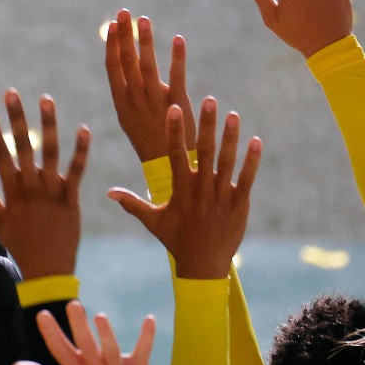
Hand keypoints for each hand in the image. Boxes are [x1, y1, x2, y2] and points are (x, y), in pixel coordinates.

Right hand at [0, 90, 88, 278]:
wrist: (48, 269)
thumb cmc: (20, 246)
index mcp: (11, 191)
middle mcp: (31, 187)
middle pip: (22, 146)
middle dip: (16, 118)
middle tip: (11, 93)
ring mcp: (52, 191)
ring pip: (50, 152)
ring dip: (48, 124)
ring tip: (46, 99)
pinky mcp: (72, 198)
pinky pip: (77, 170)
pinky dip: (81, 150)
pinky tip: (83, 129)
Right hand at [12, 301, 154, 364]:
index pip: (60, 350)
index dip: (51, 332)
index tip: (43, 314)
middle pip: (87, 345)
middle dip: (79, 325)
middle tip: (73, 304)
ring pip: (112, 349)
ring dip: (107, 333)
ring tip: (100, 317)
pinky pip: (143, 351)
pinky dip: (147, 335)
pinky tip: (149, 318)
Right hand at [104, 10, 195, 161]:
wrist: (168, 169)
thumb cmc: (149, 143)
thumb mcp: (132, 118)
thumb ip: (130, 92)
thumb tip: (127, 65)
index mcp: (121, 105)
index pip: (113, 68)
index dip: (112, 45)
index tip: (112, 25)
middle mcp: (135, 101)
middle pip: (127, 62)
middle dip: (124, 36)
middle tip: (123, 12)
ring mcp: (156, 102)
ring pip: (148, 66)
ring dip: (146, 41)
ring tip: (144, 19)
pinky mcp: (178, 104)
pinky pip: (177, 77)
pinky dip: (177, 58)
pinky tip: (178, 39)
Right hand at [108, 99, 260, 278]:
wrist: (203, 264)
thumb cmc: (176, 240)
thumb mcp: (152, 221)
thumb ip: (132, 203)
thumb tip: (108, 192)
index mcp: (180, 189)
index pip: (174, 154)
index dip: (174, 130)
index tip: (174, 108)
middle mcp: (201, 189)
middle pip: (203, 151)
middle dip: (206, 125)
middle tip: (209, 100)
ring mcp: (221, 196)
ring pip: (226, 161)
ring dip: (230, 137)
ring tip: (233, 114)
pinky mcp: (239, 204)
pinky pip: (247, 179)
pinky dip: (252, 161)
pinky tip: (256, 141)